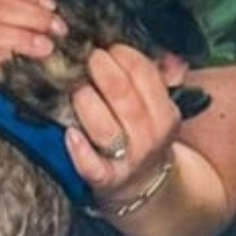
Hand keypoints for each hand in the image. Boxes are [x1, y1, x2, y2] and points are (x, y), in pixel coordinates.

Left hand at [64, 45, 183, 202]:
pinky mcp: (105, 180)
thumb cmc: (143, 137)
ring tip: (75, 88)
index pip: (147, 76)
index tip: (107, 46)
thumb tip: (165, 53)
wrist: (146, 189)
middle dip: (102, 71)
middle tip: (87, 58)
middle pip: (124, 98)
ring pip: (105, 128)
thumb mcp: (159, 109)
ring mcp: (127, 160)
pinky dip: (80, 151)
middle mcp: (149, 138)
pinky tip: (69, 134)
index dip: (124, 55)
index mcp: (165, 115)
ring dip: (87, 103)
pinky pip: (92, 167)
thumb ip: (159, 78)